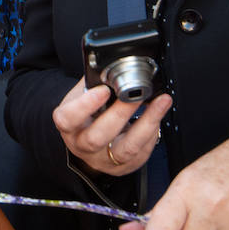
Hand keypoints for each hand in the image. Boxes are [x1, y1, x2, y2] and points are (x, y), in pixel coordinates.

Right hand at [53, 78, 171, 176]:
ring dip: (146, 124)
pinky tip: (157, 117)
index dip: (85, 105)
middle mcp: (82, 146)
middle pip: (97, 138)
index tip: (102, 90)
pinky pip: (141, 155)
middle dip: (120, 114)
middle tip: (137, 94)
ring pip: (125, 150)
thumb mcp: (82, 95)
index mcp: (68, 125)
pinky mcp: (122, 167)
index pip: (68, 119)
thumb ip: (95, 81)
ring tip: (160, 103)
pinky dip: (152, 133)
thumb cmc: (88, 111)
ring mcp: (102, 160)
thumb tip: (113, 62)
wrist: (88, 136)